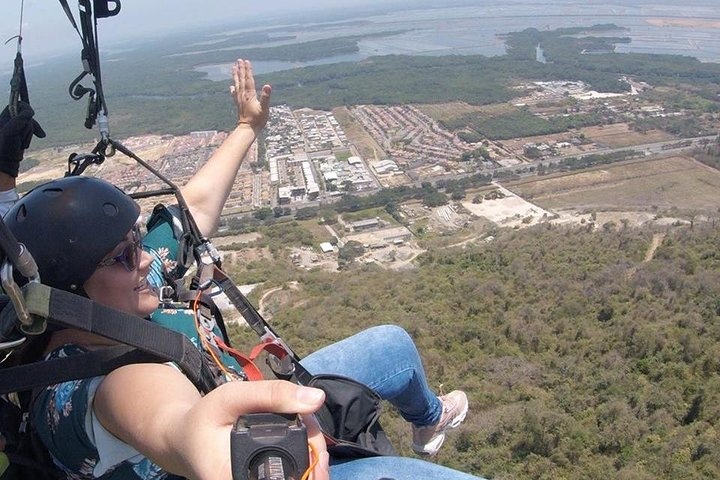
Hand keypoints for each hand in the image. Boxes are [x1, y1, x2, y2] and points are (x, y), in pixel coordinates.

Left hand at [0, 101, 45, 177]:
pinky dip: (29, 138)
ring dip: (28, 134)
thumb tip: (30, 111)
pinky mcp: (19, 136)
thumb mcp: (11, 131)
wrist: (5, 164)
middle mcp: (8, 122)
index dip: (25, 108)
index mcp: (3, 118)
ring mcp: (14, 129)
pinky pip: (29, 132)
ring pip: (28, 125)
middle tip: (36, 134)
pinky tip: (24, 146)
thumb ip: (20, 119)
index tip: (31, 114)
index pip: (16, 106)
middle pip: (25, 116)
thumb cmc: (5, 148)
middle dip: (29, 125)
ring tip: (22, 144)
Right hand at [176, 380, 328, 479]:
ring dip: (312, 453)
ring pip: (300, 476)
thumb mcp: (231, 398)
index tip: (319, 454)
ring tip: (305, 427)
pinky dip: (303, 455)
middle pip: (300, 478)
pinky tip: (302, 439)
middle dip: (314, 454)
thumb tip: (317, 398)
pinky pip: (292, 473)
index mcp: (234, 478)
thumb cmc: (203, 419)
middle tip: (312, 428)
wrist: (183, 438)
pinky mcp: (259, 477)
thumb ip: (271, 395)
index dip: (310, 471)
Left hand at [230, 59, 270, 133]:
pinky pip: (235, 93)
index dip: (248, 70)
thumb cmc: (258, 119)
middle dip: (240, 69)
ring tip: (234, 68)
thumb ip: (266, 97)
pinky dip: (233, 88)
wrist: (248, 129)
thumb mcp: (264, 108)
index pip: (249, 79)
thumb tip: (268, 86)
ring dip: (235, 75)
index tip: (246, 61)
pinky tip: (231, 86)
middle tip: (239, 60)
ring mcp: (240, 99)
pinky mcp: (238, 104)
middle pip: (241, 79)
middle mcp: (243, 95)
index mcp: (250, 95)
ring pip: (237, 84)